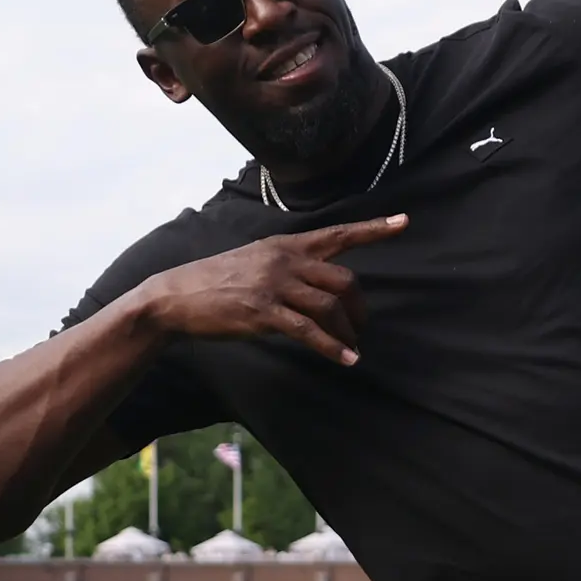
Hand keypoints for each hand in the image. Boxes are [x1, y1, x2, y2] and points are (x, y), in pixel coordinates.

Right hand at [127, 213, 407, 367]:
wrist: (176, 296)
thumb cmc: (217, 281)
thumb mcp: (256, 260)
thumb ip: (289, 266)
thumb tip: (318, 284)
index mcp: (286, 244)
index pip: (338, 233)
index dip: (373, 228)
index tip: (404, 221)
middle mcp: (284, 259)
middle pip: (344, 280)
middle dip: (359, 307)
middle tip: (359, 327)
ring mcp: (274, 285)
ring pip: (330, 306)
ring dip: (348, 331)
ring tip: (352, 347)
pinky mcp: (263, 312)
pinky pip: (309, 331)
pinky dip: (332, 348)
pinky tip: (345, 360)